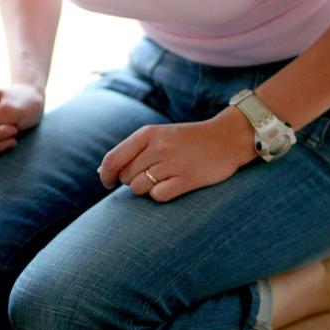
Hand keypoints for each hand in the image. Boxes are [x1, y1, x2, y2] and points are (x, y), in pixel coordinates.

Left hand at [97, 110, 256, 201]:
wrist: (226, 139)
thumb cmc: (187, 140)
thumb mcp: (158, 135)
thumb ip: (131, 150)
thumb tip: (103, 172)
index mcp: (148, 134)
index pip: (113, 159)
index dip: (106, 175)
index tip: (108, 183)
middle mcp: (158, 147)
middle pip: (126, 177)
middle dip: (132, 180)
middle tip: (152, 173)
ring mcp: (173, 163)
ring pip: (140, 188)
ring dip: (147, 188)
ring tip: (164, 178)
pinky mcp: (188, 179)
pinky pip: (158, 196)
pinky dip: (161, 195)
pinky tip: (173, 185)